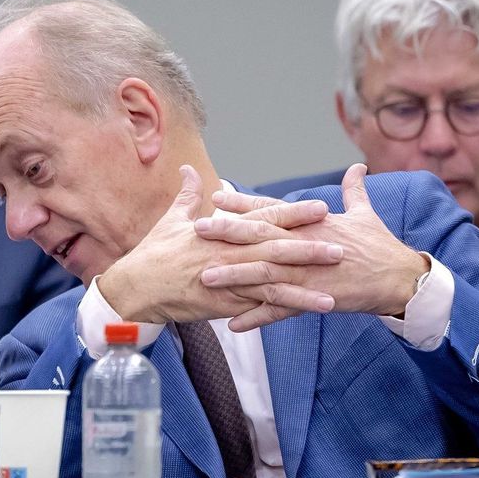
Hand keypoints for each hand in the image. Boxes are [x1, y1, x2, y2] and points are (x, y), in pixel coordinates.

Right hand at [99, 165, 342, 323]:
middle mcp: (230, 252)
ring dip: (309, 277)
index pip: (263, 219)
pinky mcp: (226, 302)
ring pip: (276, 276)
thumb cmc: (152, 254)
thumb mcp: (170, 220)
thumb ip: (186, 196)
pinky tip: (317, 307)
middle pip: (277, 246)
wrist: (136, 288)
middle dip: (311, 243)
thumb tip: (188, 170)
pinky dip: (292, 305)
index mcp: (221, 232)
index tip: (321, 207)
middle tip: (343, 241)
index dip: (293, 214)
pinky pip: (264, 304)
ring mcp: (229, 278)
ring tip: (338, 277)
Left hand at [199, 164, 428, 330]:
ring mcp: (308, 273)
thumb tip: (358, 167)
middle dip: (227, 232)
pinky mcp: (314, 298)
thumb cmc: (381, 245)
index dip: (243, 203)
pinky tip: (233, 324)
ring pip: (264, 273)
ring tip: (204, 276)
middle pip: (260, 236)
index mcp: (313, 223)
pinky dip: (257, 317)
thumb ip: (355, 191)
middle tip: (197, 229)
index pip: (272, 210)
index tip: (216, 196)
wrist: (401, 278)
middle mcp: (305, 245)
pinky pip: (281, 309)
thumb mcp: (367, 214)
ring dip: (233, 275)